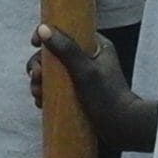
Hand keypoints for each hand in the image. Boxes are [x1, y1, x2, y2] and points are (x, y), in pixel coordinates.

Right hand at [30, 25, 146, 146]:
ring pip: (50, 72)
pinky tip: (41, 102)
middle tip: (36, 77)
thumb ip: (66, 49)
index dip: (48, 35)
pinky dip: (44, 93)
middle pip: (53, 53)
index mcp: (95, 46)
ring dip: (38, 82)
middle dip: (39, 65)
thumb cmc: (107, 97)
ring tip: (38, 94)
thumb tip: (43, 29)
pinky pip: (53, 88)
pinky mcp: (76, 92)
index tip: (34, 44)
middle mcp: (87, 58)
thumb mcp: (85, 71)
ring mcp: (81, 76)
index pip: (66, 31)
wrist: (123, 128)